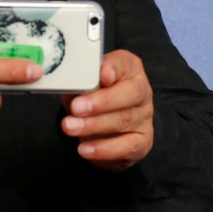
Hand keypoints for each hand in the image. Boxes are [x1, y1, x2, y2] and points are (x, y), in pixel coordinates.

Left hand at [60, 49, 153, 170]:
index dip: (114, 67)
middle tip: (77, 107)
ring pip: (124, 120)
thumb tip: (68, 85)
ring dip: (94, 125)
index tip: (101, 74)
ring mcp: (144, 117)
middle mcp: (142, 91)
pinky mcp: (143, 141)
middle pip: (131, 93)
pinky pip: (127, 146)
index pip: (125, 62)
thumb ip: (78, 83)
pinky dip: (104, 149)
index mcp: (129, 69)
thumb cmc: (91, 99)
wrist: (102, 129)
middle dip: (101, 101)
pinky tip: (85, 148)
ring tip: (70, 127)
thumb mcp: (81, 86)